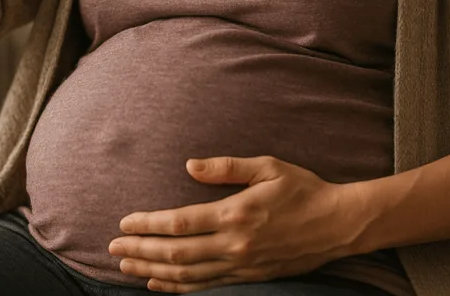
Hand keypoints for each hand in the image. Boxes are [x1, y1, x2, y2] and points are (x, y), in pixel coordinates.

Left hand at [107, 156, 359, 292]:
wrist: (338, 225)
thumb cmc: (303, 189)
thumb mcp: (268, 166)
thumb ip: (226, 168)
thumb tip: (188, 166)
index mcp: (236, 214)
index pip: (180, 223)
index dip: (148, 224)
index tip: (125, 223)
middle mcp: (235, 244)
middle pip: (176, 253)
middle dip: (140, 251)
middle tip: (112, 249)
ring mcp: (241, 265)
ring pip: (186, 275)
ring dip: (152, 271)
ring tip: (126, 266)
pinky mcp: (248, 277)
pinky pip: (205, 287)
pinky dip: (178, 288)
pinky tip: (158, 284)